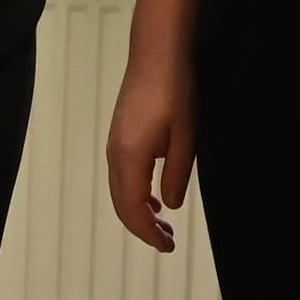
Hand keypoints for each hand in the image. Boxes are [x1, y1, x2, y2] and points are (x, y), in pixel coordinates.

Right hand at [106, 43, 198, 253]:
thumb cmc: (175, 91)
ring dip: (139, 211)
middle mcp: (115, 155)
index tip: (168, 247)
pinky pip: (121, 175)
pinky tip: (154, 195)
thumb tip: (170, 206)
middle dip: (142, 227)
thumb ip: (175, 174)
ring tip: (163, 223)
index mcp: (129, 158)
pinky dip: (135, 193)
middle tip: (168, 242)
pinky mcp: (119, 135)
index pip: (133, 209)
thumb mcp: (185, 138)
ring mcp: (114, 144)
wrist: (156, 52)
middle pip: (121, 204)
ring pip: (119, 190)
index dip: (149, 233)